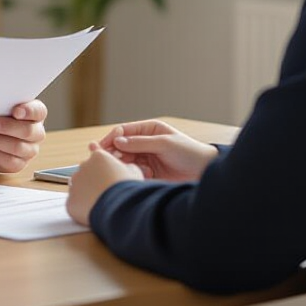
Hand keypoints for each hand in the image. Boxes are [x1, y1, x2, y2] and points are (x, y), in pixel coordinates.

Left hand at [0, 100, 46, 172]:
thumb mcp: (1, 106)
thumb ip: (1, 103)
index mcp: (36, 114)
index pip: (38, 111)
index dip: (28, 111)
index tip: (15, 111)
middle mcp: (37, 132)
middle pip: (27, 131)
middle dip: (6, 127)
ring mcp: (30, 150)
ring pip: (17, 147)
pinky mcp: (19, 164)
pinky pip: (8, 160)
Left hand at [66, 142, 142, 224]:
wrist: (120, 208)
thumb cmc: (128, 188)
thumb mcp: (134, 171)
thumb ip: (125, 166)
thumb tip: (125, 169)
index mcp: (98, 157)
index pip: (98, 160)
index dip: (105, 170)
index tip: (110, 177)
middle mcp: (83, 167)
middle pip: (87, 172)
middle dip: (94, 180)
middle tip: (107, 191)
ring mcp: (75, 184)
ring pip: (79, 187)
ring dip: (87, 193)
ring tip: (102, 202)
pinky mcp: (71, 201)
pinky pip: (75, 203)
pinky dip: (82, 207)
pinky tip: (94, 210)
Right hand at [98, 119, 217, 180]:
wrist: (204, 171)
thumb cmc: (189, 152)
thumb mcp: (165, 144)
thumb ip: (140, 143)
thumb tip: (117, 141)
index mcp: (148, 130)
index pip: (123, 131)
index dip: (111, 139)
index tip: (102, 147)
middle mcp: (144, 142)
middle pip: (120, 146)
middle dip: (112, 153)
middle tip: (106, 161)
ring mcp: (145, 157)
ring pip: (125, 160)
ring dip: (123, 165)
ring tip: (126, 169)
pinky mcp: (147, 172)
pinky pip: (132, 172)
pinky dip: (132, 174)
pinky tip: (141, 176)